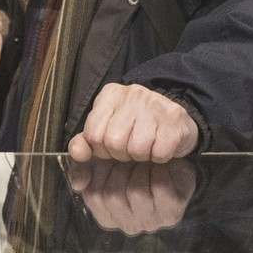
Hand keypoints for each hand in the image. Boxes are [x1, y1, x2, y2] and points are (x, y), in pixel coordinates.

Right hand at [67, 158, 196, 234]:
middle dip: (119, 169)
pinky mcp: (171, 213)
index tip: (108, 157)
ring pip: (136, 193)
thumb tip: (78, 185)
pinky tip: (160, 167)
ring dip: (139, 169)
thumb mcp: (101, 162)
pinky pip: (159, 188)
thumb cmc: (132, 163)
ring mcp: (151, 223)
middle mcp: (128, 225)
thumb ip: (80, 169)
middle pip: (113, 196)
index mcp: (108, 218)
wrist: (168, 159)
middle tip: (127, 155)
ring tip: (144, 160)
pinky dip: (158, 172)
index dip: (100, 172)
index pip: (94, 196)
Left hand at [69, 83, 198, 163]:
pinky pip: (159, 153)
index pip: (93, 134)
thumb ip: (86, 142)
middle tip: (130, 146)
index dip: (101, 148)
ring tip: (146, 145)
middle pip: (114, 142)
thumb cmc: (136, 126)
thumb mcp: (106, 129)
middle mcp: (132, 94)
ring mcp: (155, 105)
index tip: (111, 144)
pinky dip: (159, 157)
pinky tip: (160, 145)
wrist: (174, 119)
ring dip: (141, 156)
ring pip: (137, 149)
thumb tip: (77, 153)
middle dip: (121, 153)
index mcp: (110, 95)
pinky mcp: (175, 119)